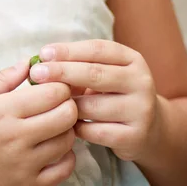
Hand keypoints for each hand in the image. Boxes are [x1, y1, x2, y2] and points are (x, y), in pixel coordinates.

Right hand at [0, 61, 77, 185]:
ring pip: (68, 141)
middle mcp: (17, 139)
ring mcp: (24, 166)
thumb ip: (3, 79)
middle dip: (67, 102)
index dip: (59, 83)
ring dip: (67, 127)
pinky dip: (66, 156)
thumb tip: (29, 63)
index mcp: (3, 112)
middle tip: (57, 100)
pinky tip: (53, 146)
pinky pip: (63, 171)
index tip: (51, 82)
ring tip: (53, 120)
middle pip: (66, 115)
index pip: (52, 93)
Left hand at [29, 40, 158, 162]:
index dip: (68, 50)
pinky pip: (96, 131)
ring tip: (49, 102)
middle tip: (37, 73)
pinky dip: (77, 127)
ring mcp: (141, 110)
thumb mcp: (106, 72)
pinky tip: (66, 124)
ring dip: (67, 104)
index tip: (43, 53)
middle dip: (62, 72)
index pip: (97, 49)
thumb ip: (81, 64)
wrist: (150, 129)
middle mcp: (141, 82)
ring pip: (92, 105)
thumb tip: (43, 60)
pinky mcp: (135, 136)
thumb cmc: (115, 92)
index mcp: (132, 59)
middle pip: (95, 74)